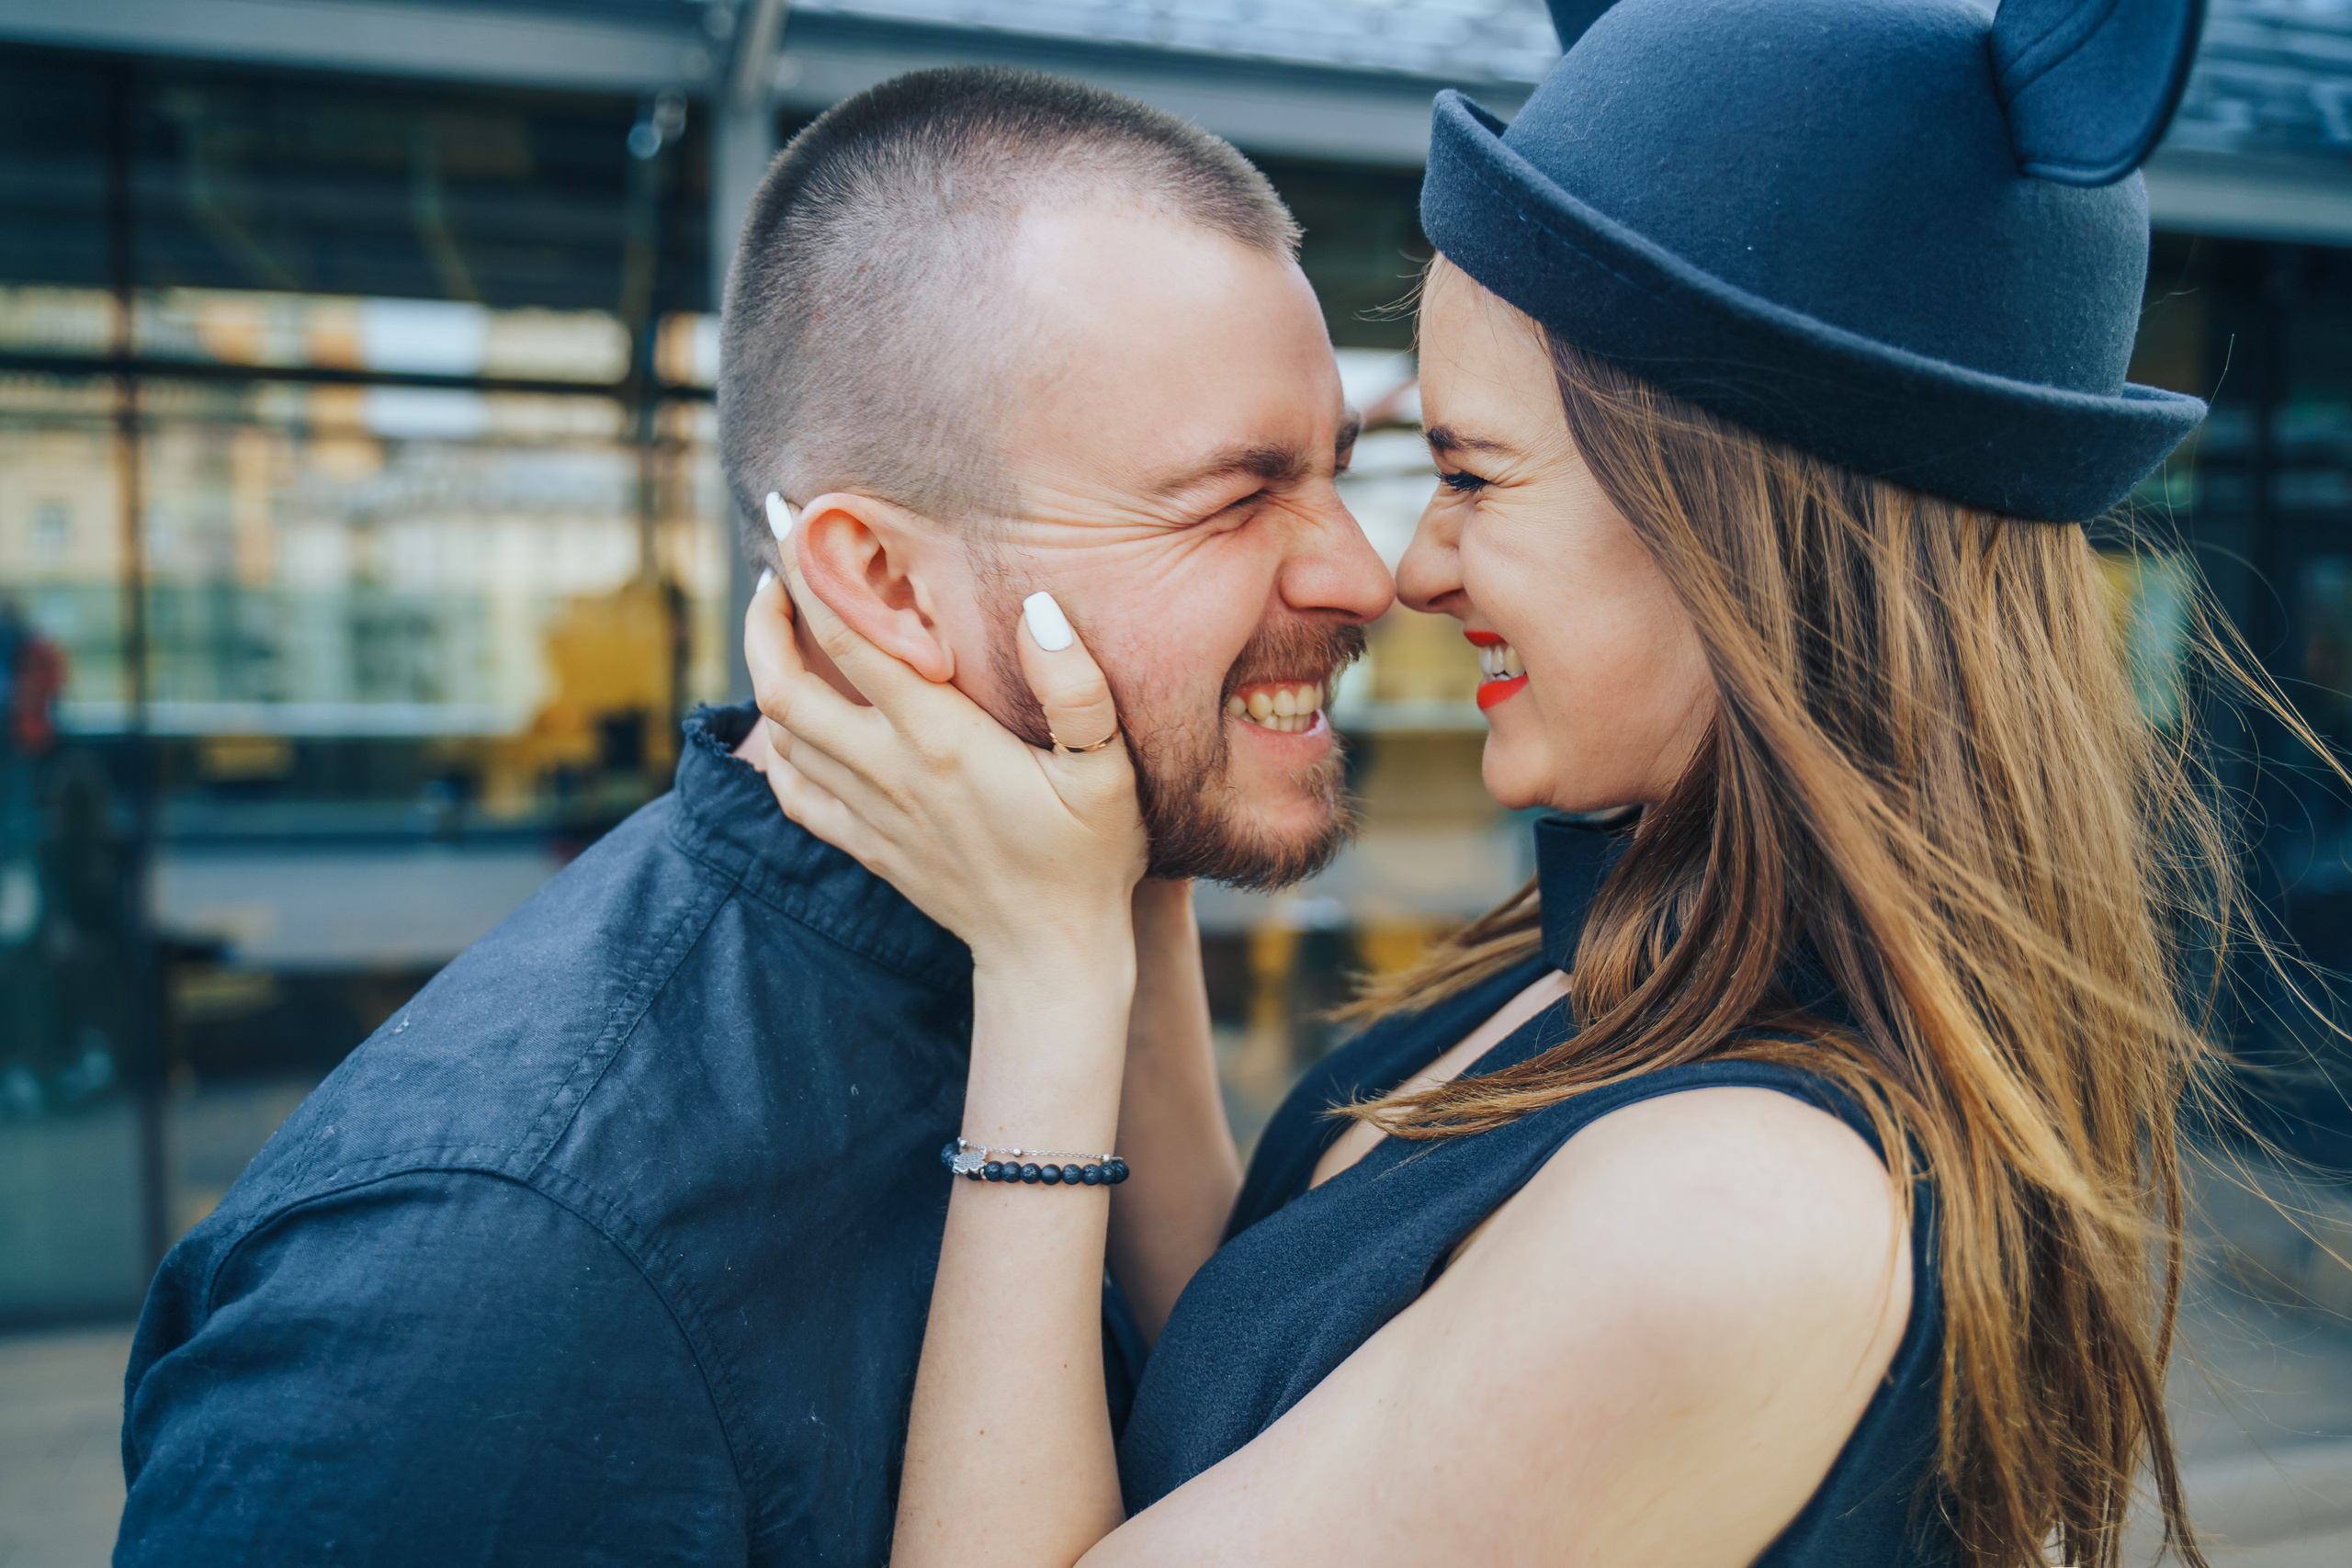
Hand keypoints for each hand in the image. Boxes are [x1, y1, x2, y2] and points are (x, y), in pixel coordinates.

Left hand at [743, 554, 1148, 976]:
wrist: (1050, 956)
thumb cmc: (1090, 857)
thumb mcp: (1109, 770)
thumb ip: (1078, 689)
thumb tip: (1041, 609)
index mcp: (940, 738)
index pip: (848, 638)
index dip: (810, 570)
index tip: (794, 518)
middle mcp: (888, 769)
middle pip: (784, 683)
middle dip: (766, 618)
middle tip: (775, 572)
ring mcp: (868, 811)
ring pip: (780, 733)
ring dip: (769, 672)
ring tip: (782, 627)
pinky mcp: (864, 845)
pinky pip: (791, 790)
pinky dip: (775, 747)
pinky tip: (791, 722)